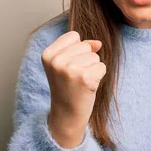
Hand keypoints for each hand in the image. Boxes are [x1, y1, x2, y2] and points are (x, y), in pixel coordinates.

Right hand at [41, 31, 105, 147]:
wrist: (67, 114)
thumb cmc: (68, 87)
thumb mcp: (66, 64)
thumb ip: (80, 47)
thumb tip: (98, 43)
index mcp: (48, 54)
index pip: (73, 36)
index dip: (76, 50)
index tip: (68, 67)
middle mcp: (56, 61)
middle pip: (86, 46)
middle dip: (85, 60)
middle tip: (75, 78)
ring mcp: (70, 69)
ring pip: (95, 56)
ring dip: (92, 69)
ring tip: (80, 82)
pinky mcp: (84, 78)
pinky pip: (102, 67)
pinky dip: (99, 77)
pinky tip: (88, 87)